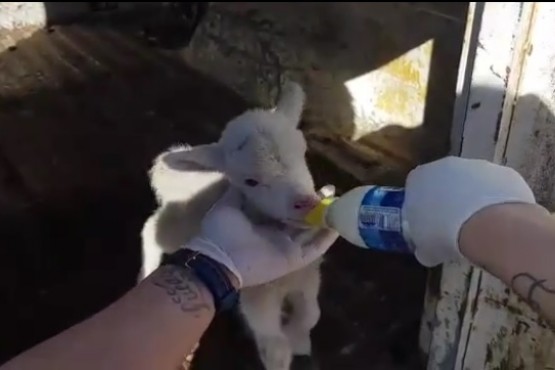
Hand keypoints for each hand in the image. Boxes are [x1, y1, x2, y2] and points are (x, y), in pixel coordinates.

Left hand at [184, 187, 338, 287]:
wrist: (219, 258)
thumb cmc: (221, 230)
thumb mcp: (229, 203)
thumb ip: (240, 191)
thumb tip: (249, 174)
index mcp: (262, 221)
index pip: (285, 207)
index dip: (296, 195)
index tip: (307, 180)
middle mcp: (277, 233)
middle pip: (302, 218)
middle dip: (315, 204)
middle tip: (329, 188)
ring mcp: (287, 246)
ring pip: (311, 231)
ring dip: (324, 218)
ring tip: (338, 202)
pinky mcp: (293, 259)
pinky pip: (314, 248)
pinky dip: (326, 238)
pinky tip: (338, 224)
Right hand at [403, 156, 536, 266]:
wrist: (489, 227)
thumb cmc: (445, 236)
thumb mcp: (425, 249)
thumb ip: (423, 243)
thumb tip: (427, 250)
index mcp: (418, 179)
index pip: (415, 188)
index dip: (422, 206)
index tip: (428, 223)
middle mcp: (445, 165)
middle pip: (444, 181)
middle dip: (449, 199)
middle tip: (454, 226)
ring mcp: (477, 165)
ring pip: (473, 182)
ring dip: (474, 199)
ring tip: (480, 227)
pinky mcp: (504, 172)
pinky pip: (498, 187)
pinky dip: (498, 201)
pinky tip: (500, 222)